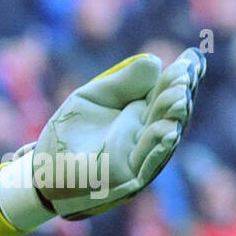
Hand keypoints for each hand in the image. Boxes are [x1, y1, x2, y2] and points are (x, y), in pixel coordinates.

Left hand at [0, 48, 205, 228]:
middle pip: (170, 113)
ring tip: (178, 97)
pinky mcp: (128, 178)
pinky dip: (158, 147)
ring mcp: (139, 156)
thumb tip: (154, 62)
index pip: (166, 92)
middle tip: (184, 74)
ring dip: (173, 118)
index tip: (192, 57)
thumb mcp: (92, 98)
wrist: (43, 166)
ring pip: (163, 136)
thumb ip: (121, 83)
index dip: (181, 76)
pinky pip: (146, 162)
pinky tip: (168, 131)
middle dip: (179, 94)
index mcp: (142, 112)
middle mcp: (146, 133)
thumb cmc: (69, 131)